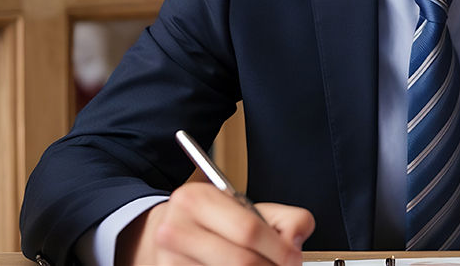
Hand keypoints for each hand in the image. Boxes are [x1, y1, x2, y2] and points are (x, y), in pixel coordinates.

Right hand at [118, 182, 314, 265]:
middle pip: (240, 261)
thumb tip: (295, 239)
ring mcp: (168, 261)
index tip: (292, 257)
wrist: (164, 233)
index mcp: (196, 200)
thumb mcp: (241, 206)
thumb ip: (281, 217)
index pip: (248, 229)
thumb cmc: (208, 221)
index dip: (278, 249)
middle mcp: (176, 229)